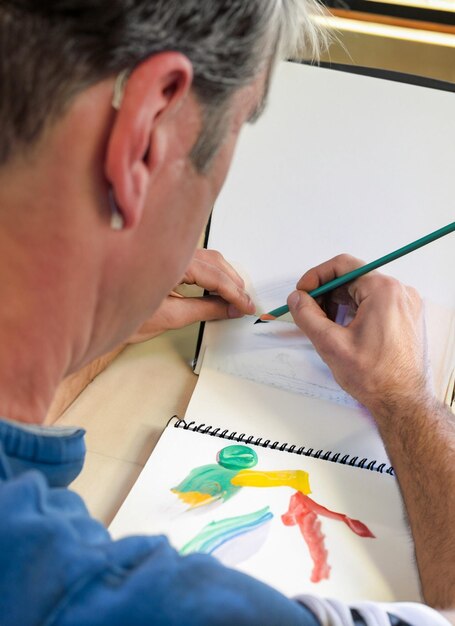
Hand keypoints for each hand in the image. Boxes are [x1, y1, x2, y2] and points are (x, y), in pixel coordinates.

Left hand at [128, 249, 254, 343]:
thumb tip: (229, 309)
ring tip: (234, 297)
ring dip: (224, 276)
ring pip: (207, 258)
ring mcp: (167, 250)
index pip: (215, 276)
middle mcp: (170, 249)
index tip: (247, 306)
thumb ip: (204, 310)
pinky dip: (211, 272)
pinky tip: (215, 286)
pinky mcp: (163, 255)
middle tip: (244, 304)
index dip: (235, 293)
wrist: (92, 313)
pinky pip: (196, 259)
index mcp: (171, 261)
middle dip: (233, 283)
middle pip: (215, 262)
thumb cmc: (119, 312)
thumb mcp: (168, 316)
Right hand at [287, 254, 432, 415]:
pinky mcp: (403, 317)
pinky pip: (373, 302)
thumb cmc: (375, 376)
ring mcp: (403, 304)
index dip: (316, 276)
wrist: (402, 401)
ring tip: (323, 323)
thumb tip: (296, 299)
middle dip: (326, 292)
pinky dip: (353, 310)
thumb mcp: (330, 343)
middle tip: (307, 310)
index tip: (302, 292)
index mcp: (383, 291)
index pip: (343, 265)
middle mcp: (398, 292)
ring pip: (361, 290)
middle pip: (352, 277)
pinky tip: (341, 328)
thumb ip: (307, 316)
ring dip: (338, 302)